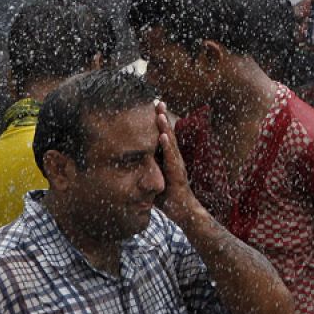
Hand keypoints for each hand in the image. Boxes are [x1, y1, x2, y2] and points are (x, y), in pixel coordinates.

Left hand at [154, 102, 202, 221]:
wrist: (184, 212)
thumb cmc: (169, 199)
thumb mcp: (154, 181)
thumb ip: (145, 172)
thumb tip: (128, 168)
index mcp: (169, 159)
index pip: (163, 136)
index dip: (159, 122)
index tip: (153, 107)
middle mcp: (175, 159)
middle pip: (168, 134)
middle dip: (162, 117)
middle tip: (157, 101)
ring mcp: (178, 165)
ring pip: (171, 143)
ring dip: (165, 128)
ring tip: (159, 114)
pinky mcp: (177, 174)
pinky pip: (172, 158)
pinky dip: (168, 146)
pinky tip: (163, 136)